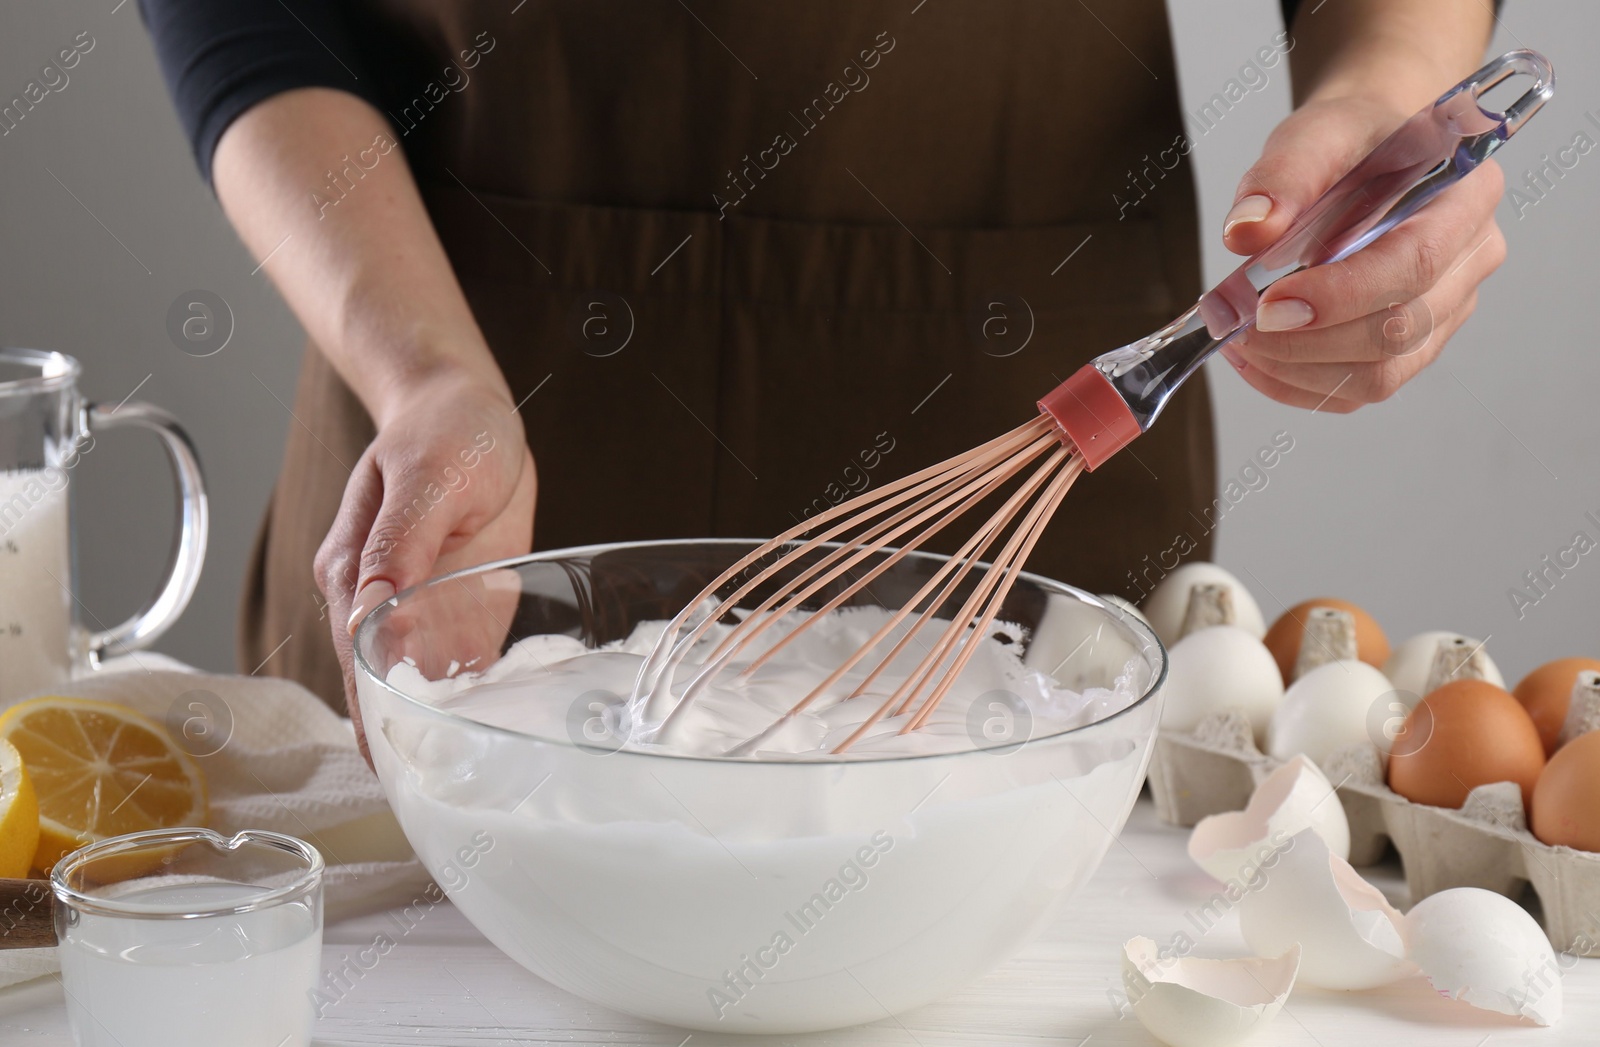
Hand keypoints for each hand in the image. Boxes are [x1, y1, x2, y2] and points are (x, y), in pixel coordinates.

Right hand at [314, 372, 535, 759]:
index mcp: (354, 572)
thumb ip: (399, 542)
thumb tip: (370, 609)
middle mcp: (378, 603)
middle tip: (431, 798)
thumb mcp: (426, 476)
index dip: (375, 714)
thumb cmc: (442, 431)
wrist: (466, 408)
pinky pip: (461, 667)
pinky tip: (489, 741)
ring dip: (435, 732)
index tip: (392, 766)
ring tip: (460, 789)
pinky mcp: (460, 610)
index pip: (357, 659)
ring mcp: (420, 611)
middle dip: (402, 741)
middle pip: (383, 687)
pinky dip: (469, 704)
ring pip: (419, 687)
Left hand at [1219, 94, 1505, 411]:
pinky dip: (1295, 383)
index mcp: (1465, 197)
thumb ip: (1283, 176)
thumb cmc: (1350, 142)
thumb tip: (1247, 230)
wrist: (1364, 152)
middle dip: (1305, 340)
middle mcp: (1469, 261)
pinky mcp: (1410, 348)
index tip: (1268, 304)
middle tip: (1233, 320)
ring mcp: (1445, 312)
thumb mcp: (1314, 134)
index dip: (1341, 294)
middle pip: (1399, 330)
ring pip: (1379, 375)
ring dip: (1294, 369)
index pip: (1417, 263)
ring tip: (1235, 336)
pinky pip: (1356, 391)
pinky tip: (1253, 356)